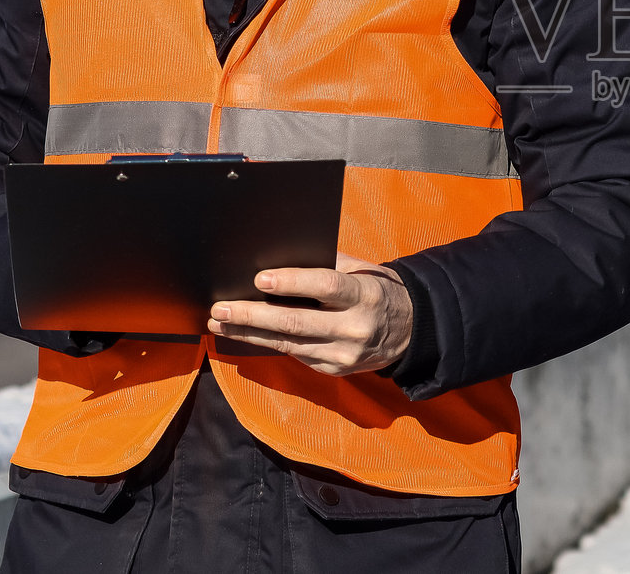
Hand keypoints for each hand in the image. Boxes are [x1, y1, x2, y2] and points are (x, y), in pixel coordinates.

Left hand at [208, 253, 412, 375]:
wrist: (409, 330)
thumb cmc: (378, 291)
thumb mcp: (364, 270)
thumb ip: (328, 265)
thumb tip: (280, 259)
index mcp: (364, 294)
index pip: (325, 286)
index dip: (291, 282)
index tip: (259, 279)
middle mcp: (354, 327)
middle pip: (296, 322)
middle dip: (252, 315)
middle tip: (221, 309)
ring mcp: (344, 354)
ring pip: (288, 344)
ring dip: (249, 334)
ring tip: (220, 323)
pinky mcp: (334, 370)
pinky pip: (295, 355)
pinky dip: (267, 344)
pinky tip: (245, 335)